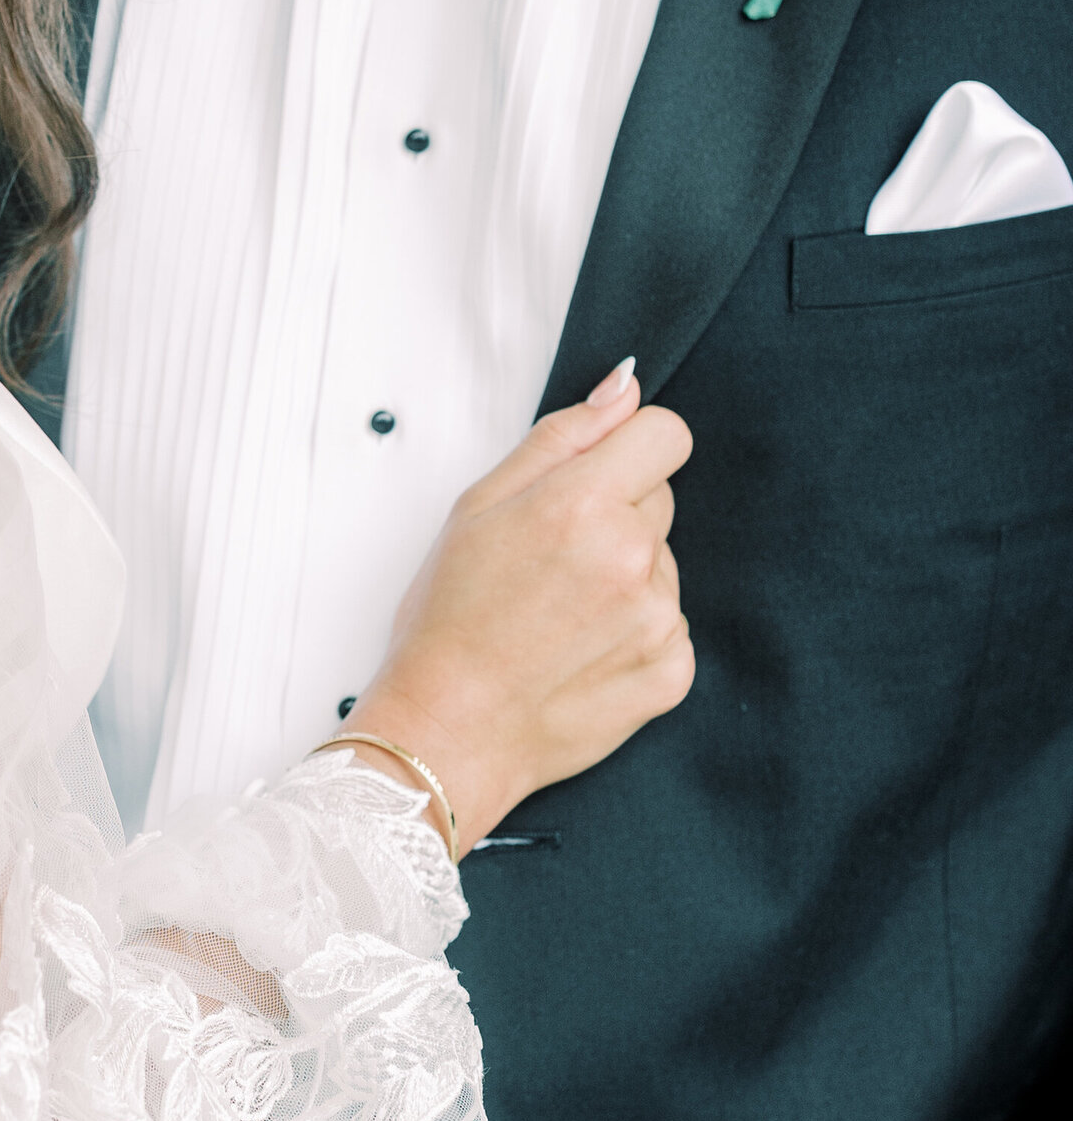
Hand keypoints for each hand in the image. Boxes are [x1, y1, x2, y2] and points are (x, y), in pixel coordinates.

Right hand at [349, 363, 693, 852]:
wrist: (448, 731)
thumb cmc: (447, 619)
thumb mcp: (477, 506)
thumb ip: (561, 438)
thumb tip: (623, 390)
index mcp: (583, 504)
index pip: (667, 434)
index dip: (629, 448)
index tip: (596, 478)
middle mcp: (633, 558)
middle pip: (659, 500)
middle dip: (616, 515)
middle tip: (550, 560)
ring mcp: (659, 620)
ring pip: (661, 565)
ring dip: (625, 577)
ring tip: (557, 616)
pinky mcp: (673, 673)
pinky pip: (669, 626)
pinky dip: (634, 634)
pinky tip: (579, 654)